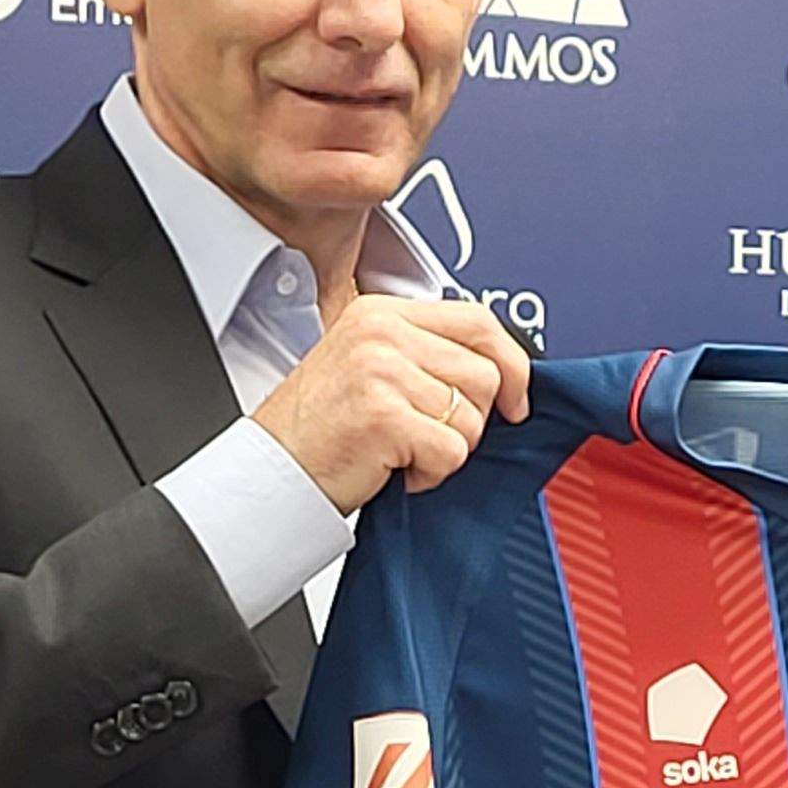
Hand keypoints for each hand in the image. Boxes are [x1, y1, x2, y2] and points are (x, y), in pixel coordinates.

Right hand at [254, 295, 533, 510]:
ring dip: (448, 448)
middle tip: (432, 437)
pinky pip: (451, 451)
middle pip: (484, 373)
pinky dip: (432, 474)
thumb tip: (496, 369)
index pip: (478, 321)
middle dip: (472, 419)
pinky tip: (396, 469)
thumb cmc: (318, 430)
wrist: (271, 473)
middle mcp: (381, 334)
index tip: (516, 399)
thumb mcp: (366, 366)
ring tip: (404, 452)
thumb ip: (422, 353)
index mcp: (380, 313)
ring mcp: (382, 371)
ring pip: (471, 416)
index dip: (511, 363)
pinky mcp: (385, 416)